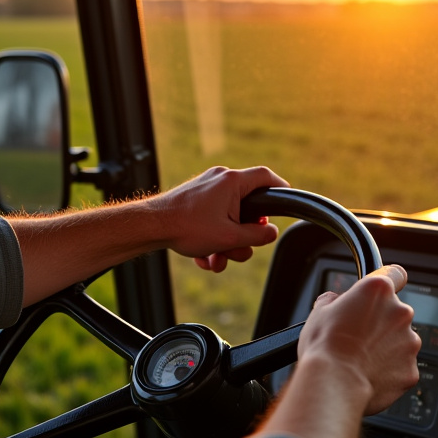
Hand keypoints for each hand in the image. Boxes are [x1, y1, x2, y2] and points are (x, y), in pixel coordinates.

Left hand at [148, 166, 288, 271]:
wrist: (150, 227)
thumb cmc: (187, 228)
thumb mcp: (230, 238)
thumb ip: (257, 236)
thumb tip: (271, 233)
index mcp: (232, 182)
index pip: (266, 177)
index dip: (280, 187)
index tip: (286, 199)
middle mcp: (220, 180)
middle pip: (247, 208)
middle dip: (243, 236)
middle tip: (238, 248)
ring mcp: (206, 189)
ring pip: (229, 219)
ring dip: (225, 244)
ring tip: (215, 259)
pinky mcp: (195, 200)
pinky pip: (213, 220)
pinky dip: (212, 239)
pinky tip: (202, 257)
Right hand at [297, 265, 419, 414]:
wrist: (333, 384)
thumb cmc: (325, 348)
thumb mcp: (319, 311)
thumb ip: (335, 301)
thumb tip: (336, 303)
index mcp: (378, 291)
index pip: (395, 274)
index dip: (387, 282)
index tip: (380, 293)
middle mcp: (400, 313)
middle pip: (395, 313)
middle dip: (380, 323)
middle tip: (357, 336)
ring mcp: (409, 342)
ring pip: (400, 341)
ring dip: (386, 347)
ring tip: (360, 360)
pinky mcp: (411, 370)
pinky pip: (401, 367)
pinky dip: (389, 371)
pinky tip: (368, 375)